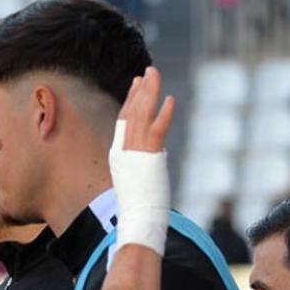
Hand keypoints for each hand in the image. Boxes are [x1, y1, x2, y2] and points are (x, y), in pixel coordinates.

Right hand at [111, 66, 174, 254]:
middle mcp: (124, 148)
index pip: (124, 119)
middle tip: (148, 72)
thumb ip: (138, 166)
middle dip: (140, 89)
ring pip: (142, 114)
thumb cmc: (138, 207)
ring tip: (155, 75)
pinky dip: (163, 113)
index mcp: (119, 153)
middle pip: (131, 111)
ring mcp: (135, 150)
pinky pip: (157, 128)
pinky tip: (170, 99)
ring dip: (149, 92)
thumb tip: (149, 160)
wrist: (137, 218)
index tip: (137, 83)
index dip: (131, 99)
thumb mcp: (134, 182)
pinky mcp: (149, 154)